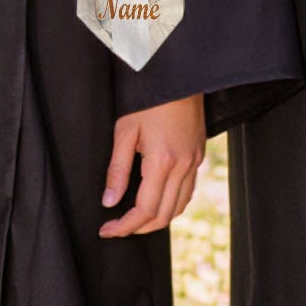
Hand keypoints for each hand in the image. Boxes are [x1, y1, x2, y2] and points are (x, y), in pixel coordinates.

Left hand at [98, 93, 205, 237]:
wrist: (179, 75)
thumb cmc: (150, 99)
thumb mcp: (125, 131)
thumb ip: (117, 170)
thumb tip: (109, 201)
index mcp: (162, 161)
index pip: (144, 210)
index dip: (124, 226)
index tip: (107, 230)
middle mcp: (183, 165)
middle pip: (163, 215)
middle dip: (138, 228)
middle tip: (117, 227)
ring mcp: (194, 161)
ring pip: (179, 206)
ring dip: (157, 219)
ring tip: (135, 219)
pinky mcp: (199, 154)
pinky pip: (188, 190)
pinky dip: (172, 204)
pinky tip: (157, 200)